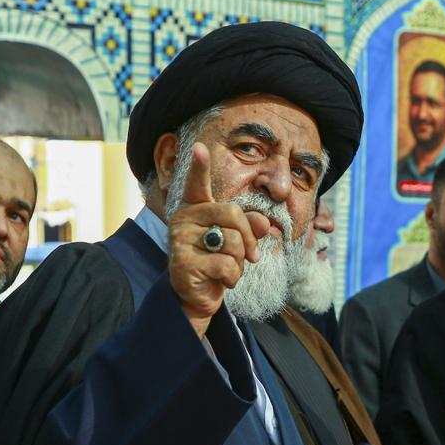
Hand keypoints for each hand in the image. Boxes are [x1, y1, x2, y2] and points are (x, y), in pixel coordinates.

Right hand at [166, 142, 269, 336]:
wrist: (199, 296)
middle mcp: (183, 219)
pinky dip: (232, 277)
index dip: (199, 166)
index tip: (200, 147)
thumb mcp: (239, 241)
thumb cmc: (219, 262)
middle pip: (232, 214)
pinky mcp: (183, 263)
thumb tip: (264, 222)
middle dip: (249, 239)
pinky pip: (226, 265)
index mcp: (195, 208)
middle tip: (249, 257)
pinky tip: (221, 281)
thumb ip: (251, 226)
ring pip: (232, 241)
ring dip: (239, 262)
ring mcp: (180, 240)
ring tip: (228, 269)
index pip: (196, 184)